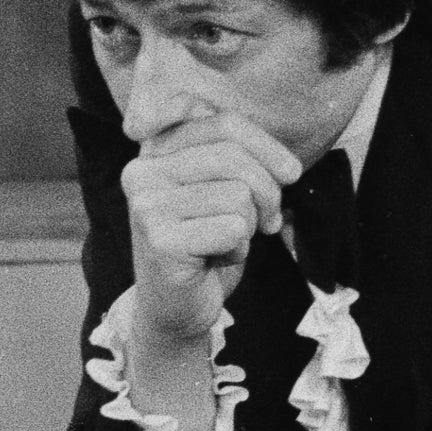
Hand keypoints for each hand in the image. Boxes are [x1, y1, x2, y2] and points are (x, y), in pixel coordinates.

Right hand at [114, 109, 299, 351]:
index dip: (267, 145)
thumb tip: (288, 168)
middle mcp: (142, 172)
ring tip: (227, 241)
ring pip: (239, 194)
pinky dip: (238, 249)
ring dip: (249, 225)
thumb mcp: (223, 188)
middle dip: (267, 192)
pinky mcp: (160, 240)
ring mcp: (146, 206)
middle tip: (268, 219)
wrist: (177, 308)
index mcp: (155, 150)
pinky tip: (214, 260)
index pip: (223, 122)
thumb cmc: (206, 244)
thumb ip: (242, 157)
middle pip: (235, 157)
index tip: (290, 172)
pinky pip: (234, 229)